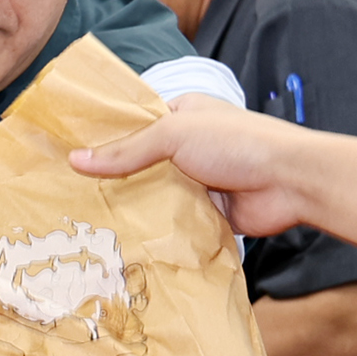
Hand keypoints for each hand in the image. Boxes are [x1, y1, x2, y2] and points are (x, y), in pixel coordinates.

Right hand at [68, 94, 325, 238]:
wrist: (290, 181)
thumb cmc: (237, 142)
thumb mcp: (174, 136)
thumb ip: (126, 151)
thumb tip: (76, 160)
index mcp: (182, 114)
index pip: (134, 124)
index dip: (103, 139)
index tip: (66, 156)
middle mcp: (189, 146)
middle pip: (141, 163)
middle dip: (112, 179)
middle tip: (67, 197)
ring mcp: (199, 181)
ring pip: (156, 195)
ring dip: (133, 207)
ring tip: (85, 224)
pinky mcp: (208, 212)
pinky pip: (174, 221)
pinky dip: (156, 230)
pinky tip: (123, 241)